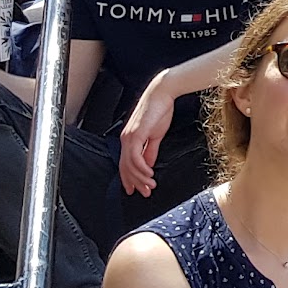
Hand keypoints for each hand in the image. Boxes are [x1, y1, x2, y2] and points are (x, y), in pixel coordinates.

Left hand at [118, 75, 182, 197]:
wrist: (162, 93)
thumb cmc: (160, 110)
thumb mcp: (156, 134)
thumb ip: (151, 150)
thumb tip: (149, 163)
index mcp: (129, 139)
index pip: (126, 164)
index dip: (129, 178)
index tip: (136, 190)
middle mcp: (125, 139)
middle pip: (125, 167)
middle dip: (134, 183)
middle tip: (144, 193)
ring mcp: (129, 138)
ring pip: (129, 165)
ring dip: (140, 178)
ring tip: (150, 186)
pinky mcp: (135, 135)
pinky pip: (135, 157)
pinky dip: (141, 168)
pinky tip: (149, 174)